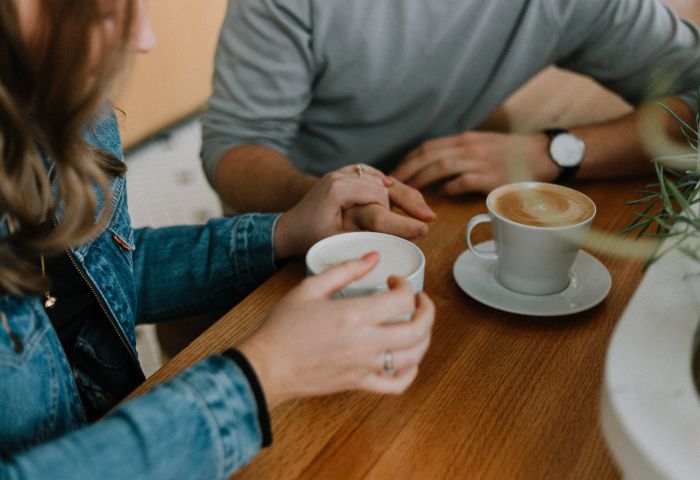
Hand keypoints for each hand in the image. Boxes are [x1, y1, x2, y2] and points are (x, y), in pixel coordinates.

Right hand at [237, 253, 434, 408]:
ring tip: (417, 325)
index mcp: (354, 315)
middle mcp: (365, 343)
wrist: (267, 365)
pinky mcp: (360, 384)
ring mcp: (365, 366)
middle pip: (418, 329)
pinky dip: (411, 372)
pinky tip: (407, 359)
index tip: (394, 281)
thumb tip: (373, 257)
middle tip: (419, 300)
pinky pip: (397, 385)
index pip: (402, 299)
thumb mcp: (310, 287)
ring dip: (424, 338)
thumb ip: (345, 270)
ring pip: (414, 356)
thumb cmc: (283, 327)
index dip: (406, 285)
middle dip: (427, 310)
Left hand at [274, 165, 434, 258]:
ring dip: (401, 193)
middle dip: (409, 201)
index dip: (400, 215)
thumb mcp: (337, 240)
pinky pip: (371, 175)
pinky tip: (401, 192)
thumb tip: (394, 240)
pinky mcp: (344, 175)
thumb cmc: (309, 238)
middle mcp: (340, 175)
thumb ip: (364, 235)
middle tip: (430, 217)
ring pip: (380, 179)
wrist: (287, 228)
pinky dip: (387, 183)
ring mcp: (342, 173)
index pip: (379, 197)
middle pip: (384, 185)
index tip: (421, 228)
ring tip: (422, 209)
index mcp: (338, 189)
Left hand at [391, 131, 556, 194]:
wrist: (544, 154)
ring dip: (422, 179)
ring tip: (409, 192)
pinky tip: (440, 196)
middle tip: (392, 184)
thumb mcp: (482, 146)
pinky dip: (449, 188)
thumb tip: (435, 169)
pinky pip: (463, 181)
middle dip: (407, 170)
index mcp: (464, 140)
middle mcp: (469, 147)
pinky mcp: (492, 176)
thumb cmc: (512, 154)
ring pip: (441, 166)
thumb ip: (460, 154)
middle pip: (429, 155)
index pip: (428, 146)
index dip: (408, 159)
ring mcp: (480, 161)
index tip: (395, 171)